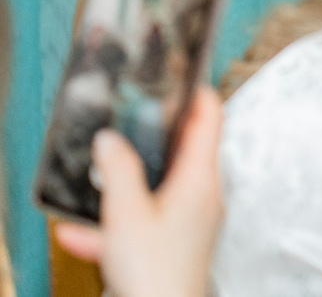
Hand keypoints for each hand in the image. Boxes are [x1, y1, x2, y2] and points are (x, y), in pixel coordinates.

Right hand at [53, 87, 223, 296]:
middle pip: (185, 151)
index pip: (210, 119)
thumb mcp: (127, 214)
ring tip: (98, 182)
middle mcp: (204, 196)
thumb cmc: (155, 273)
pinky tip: (82, 233)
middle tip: (134, 120)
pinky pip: (145, 222)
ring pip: (158, 189)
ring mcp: (193, 221)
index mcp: (200, 179)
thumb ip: (119, 172)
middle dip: (155, 137)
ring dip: (126, 185)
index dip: (198, 93)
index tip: (184, 76)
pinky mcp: (177, 244)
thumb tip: (111, 141)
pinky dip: (117, 223)